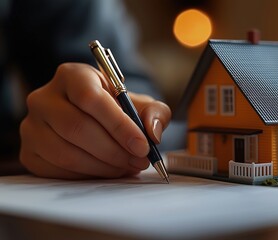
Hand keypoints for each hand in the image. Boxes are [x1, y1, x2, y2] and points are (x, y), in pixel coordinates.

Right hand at [19, 63, 170, 178]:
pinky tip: (107, 170)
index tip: (142, 145)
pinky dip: (88, 175)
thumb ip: (155, 112)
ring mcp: (32, 126)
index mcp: (72, 76)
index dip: (118, 125)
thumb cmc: (116, 109)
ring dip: (104, 166)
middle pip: (77, 128)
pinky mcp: (29, 152)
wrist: (90, 119)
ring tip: (127, 166)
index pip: (90, 99)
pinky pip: (58, 170)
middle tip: (139, 160)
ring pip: (67, 153)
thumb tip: (152, 132)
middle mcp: (44, 97)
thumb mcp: (141, 103)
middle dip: (115, 150)